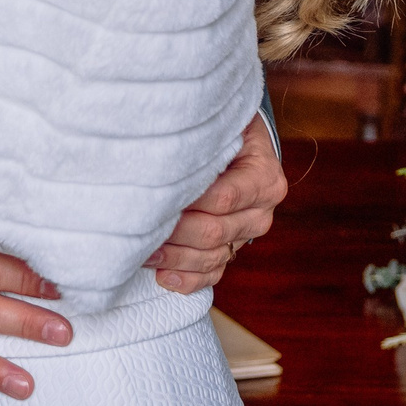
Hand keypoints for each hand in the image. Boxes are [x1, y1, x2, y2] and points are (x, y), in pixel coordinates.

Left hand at [147, 116, 285, 293]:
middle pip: (214, 230)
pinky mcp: (233, 252)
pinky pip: (213, 274)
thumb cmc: (225, 131)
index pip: (223, 197)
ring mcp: (247, 236)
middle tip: (140, 227)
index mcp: (264, 179)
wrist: (243, 146)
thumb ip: (204, 140)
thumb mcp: (223, 126)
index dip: (188, 201)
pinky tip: (163, 276)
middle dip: (174, 232)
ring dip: (174, 258)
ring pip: (212, 257)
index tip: (155, 197)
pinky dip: (187, 280)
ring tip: (143, 252)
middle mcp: (261, 212)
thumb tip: (162, 151)